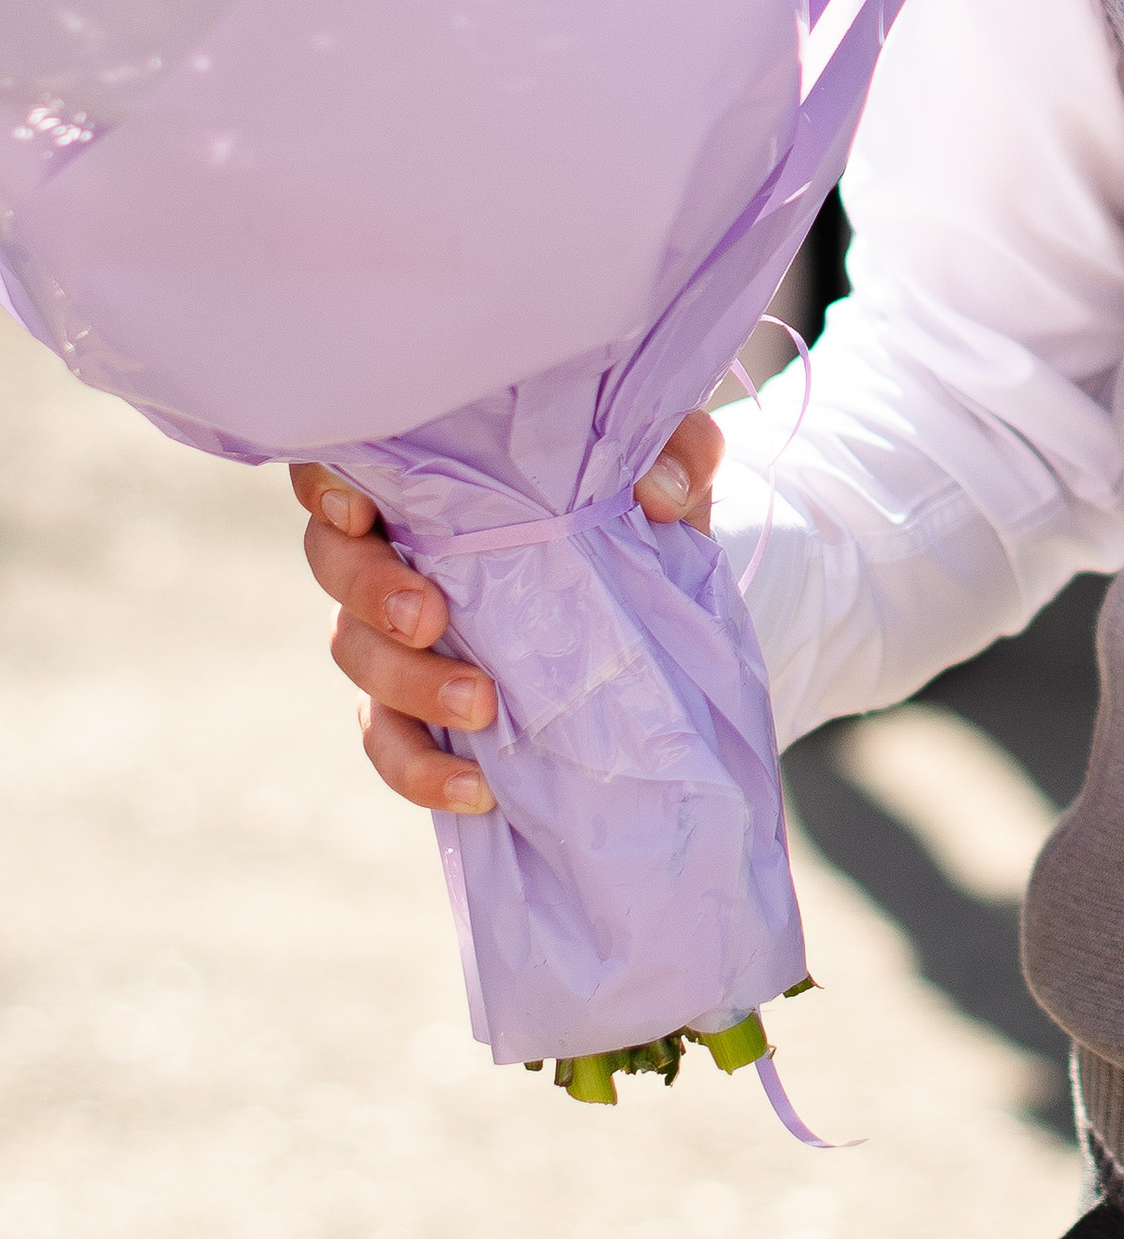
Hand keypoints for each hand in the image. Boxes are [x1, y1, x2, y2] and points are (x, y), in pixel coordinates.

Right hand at [291, 415, 725, 815]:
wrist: (654, 588)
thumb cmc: (633, 498)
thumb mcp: (669, 464)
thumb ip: (679, 452)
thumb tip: (661, 491)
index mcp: (430, 474)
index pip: (346, 463)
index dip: (329, 485)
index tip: (360, 512)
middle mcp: (391, 546)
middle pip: (333, 562)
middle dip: (369, 592)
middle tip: (429, 618)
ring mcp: (392, 631)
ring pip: (355, 654)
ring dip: (409, 685)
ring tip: (483, 705)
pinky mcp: (415, 705)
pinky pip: (392, 743)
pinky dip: (422, 769)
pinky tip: (477, 786)